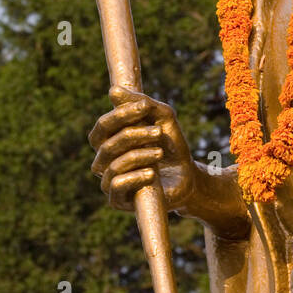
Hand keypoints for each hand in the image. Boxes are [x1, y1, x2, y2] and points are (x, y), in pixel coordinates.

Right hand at [88, 85, 195, 213]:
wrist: (188, 176)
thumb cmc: (171, 145)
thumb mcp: (163, 118)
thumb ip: (142, 104)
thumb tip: (113, 91)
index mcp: (109, 140)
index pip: (103, 126)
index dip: (120, 115)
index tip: (144, 107)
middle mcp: (105, 161)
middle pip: (104, 145)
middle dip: (131, 134)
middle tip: (158, 131)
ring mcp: (110, 182)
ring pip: (112, 166)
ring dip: (138, 155)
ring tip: (160, 152)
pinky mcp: (120, 200)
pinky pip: (116, 187)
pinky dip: (134, 177)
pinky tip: (152, 173)